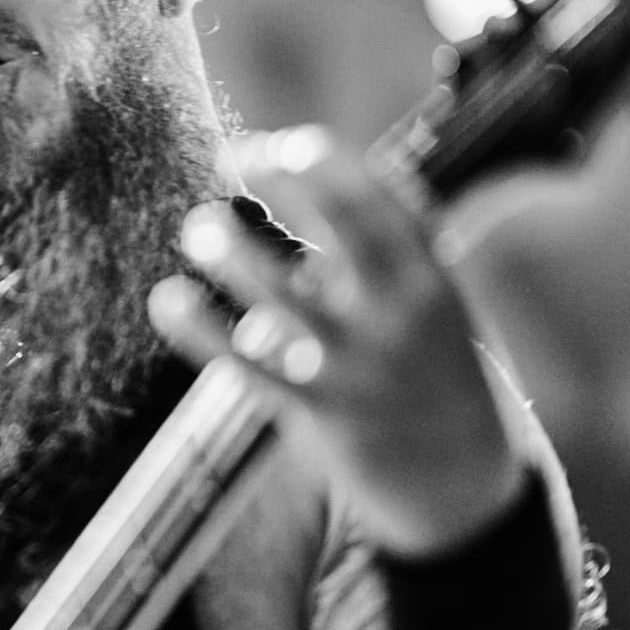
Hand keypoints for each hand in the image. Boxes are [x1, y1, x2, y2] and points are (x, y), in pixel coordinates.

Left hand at [148, 126, 526, 556]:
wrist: (463, 487)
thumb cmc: (428, 372)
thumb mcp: (422, 306)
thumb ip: (363, 255)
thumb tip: (287, 191)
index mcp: (433, 278)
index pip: (388, 203)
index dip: (333, 166)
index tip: (285, 141)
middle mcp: (404, 314)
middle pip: (353, 233)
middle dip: (300, 185)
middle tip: (241, 154)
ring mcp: (365, 365)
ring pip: (290, 300)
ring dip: (239, 257)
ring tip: (197, 226)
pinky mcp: (325, 413)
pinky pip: (254, 367)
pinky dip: (203, 332)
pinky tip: (165, 299)